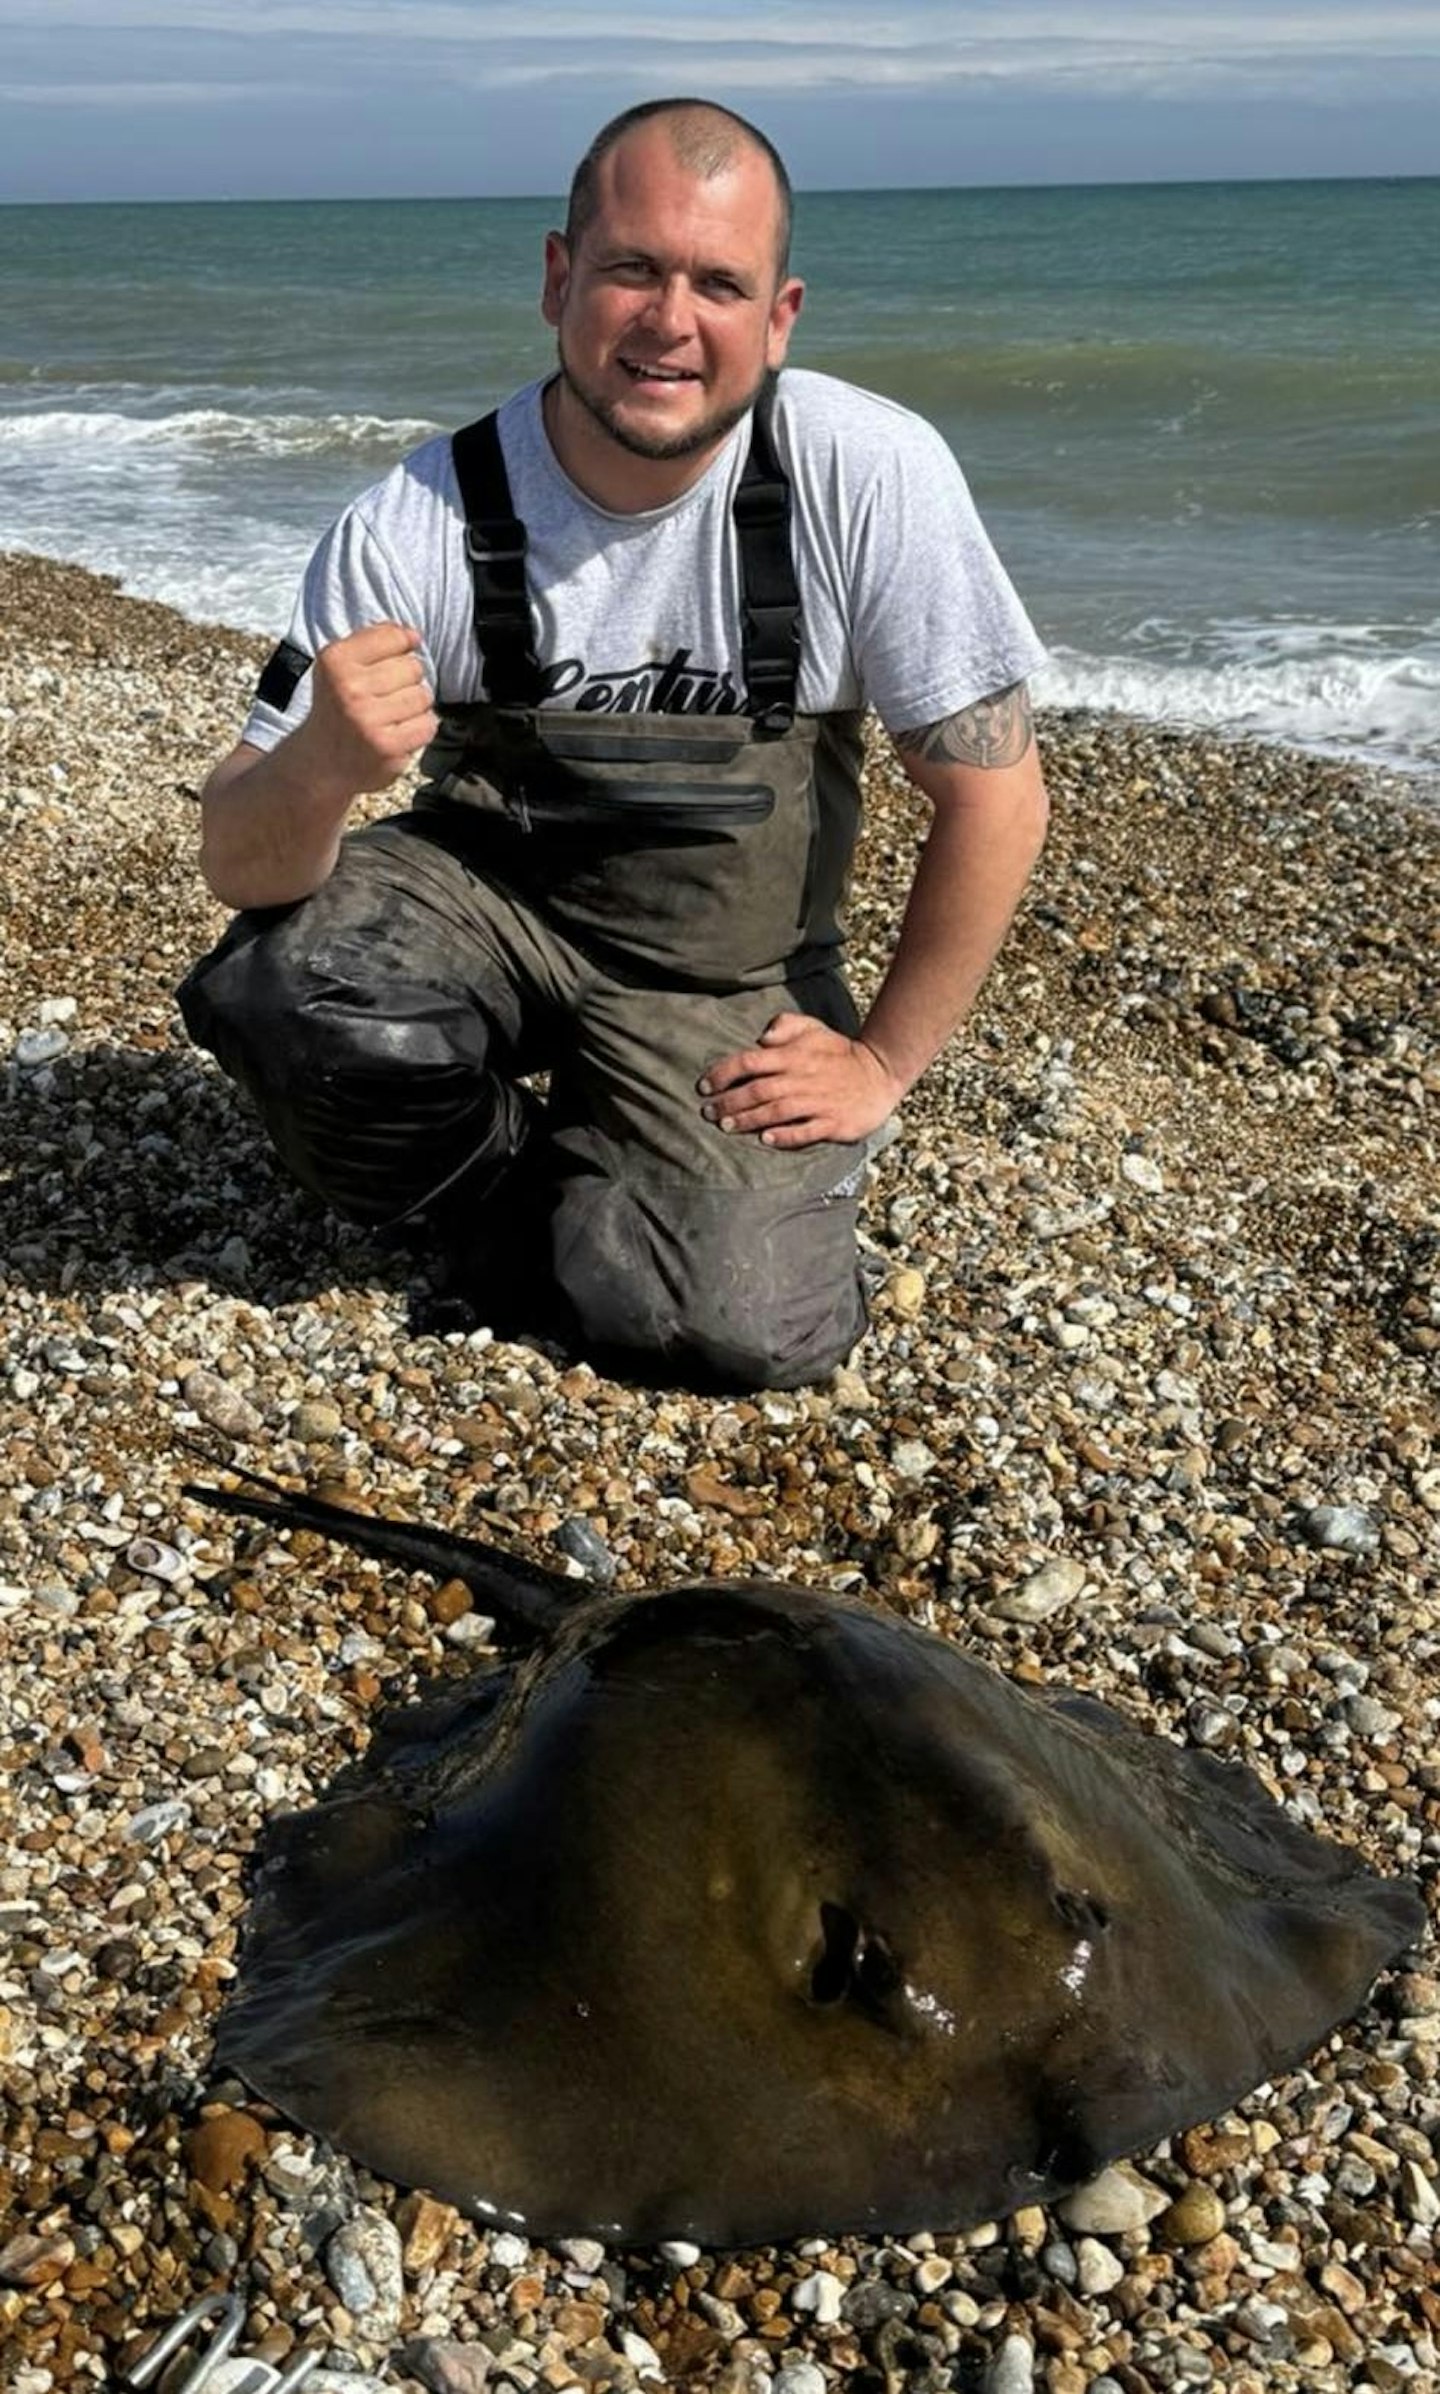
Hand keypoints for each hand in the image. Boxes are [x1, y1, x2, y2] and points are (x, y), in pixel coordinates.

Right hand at [296, 621, 436, 797]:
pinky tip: (399, 732)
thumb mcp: (339, 665)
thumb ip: (374, 640)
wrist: (320, 763)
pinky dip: (419, 728)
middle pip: (413, 667)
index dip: (401, 647)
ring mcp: (369, 720)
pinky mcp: (388, 746)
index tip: (390, 662)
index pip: (394, 637)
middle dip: (407, 680)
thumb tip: (413, 635)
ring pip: (423, 696)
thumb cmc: (337, 708)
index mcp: (336, 661)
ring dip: (415, 706)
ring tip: (392, 714)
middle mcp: (349, 689)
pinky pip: (427, 724)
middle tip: (386, 696)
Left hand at [698, 1013, 901, 1148]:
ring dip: (749, 1120)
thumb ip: (786, 1026)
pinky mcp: (834, 1122)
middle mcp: (803, 1078)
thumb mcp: (815, 1028)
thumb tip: (761, 1038)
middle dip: (729, 1102)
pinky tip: (766, 1139)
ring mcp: (819, 1102)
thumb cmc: (839, 1052)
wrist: (880, 1073)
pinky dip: (786, 1136)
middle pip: (758, 1090)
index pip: (751, 1061)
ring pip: (777, 1111)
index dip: (724, 1073)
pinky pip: (806, 1131)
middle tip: (707, 1113)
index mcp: (794, 1055)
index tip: (704, 1086)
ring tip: (726, 1127)